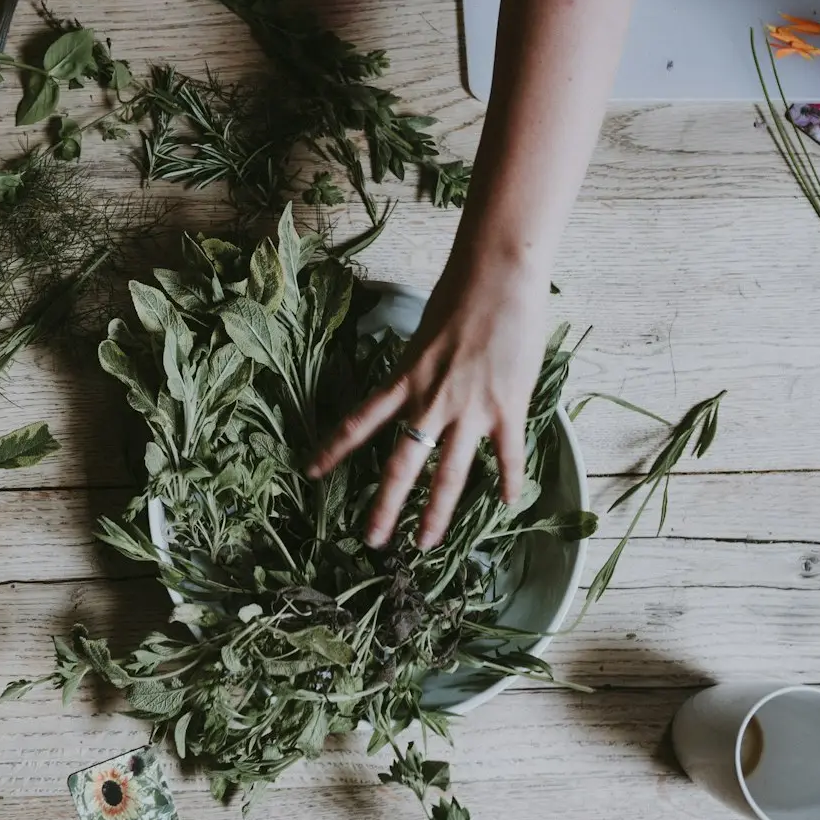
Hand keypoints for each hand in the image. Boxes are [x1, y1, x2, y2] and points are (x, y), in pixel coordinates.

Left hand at [307, 265, 547, 549]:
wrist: (498, 276)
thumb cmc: (460, 294)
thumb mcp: (423, 335)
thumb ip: (418, 367)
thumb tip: (419, 384)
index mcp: (405, 379)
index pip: (359, 422)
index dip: (333, 449)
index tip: (310, 473)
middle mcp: (430, 401)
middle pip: (401, 464)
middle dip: (384, 506)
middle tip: (372, 541)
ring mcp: (469, 409)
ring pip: (449, 474)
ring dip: (436, 513)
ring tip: (426, 543)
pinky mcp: (506, 408)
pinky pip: (507, 455)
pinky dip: (509, 482)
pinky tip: (507, 505)